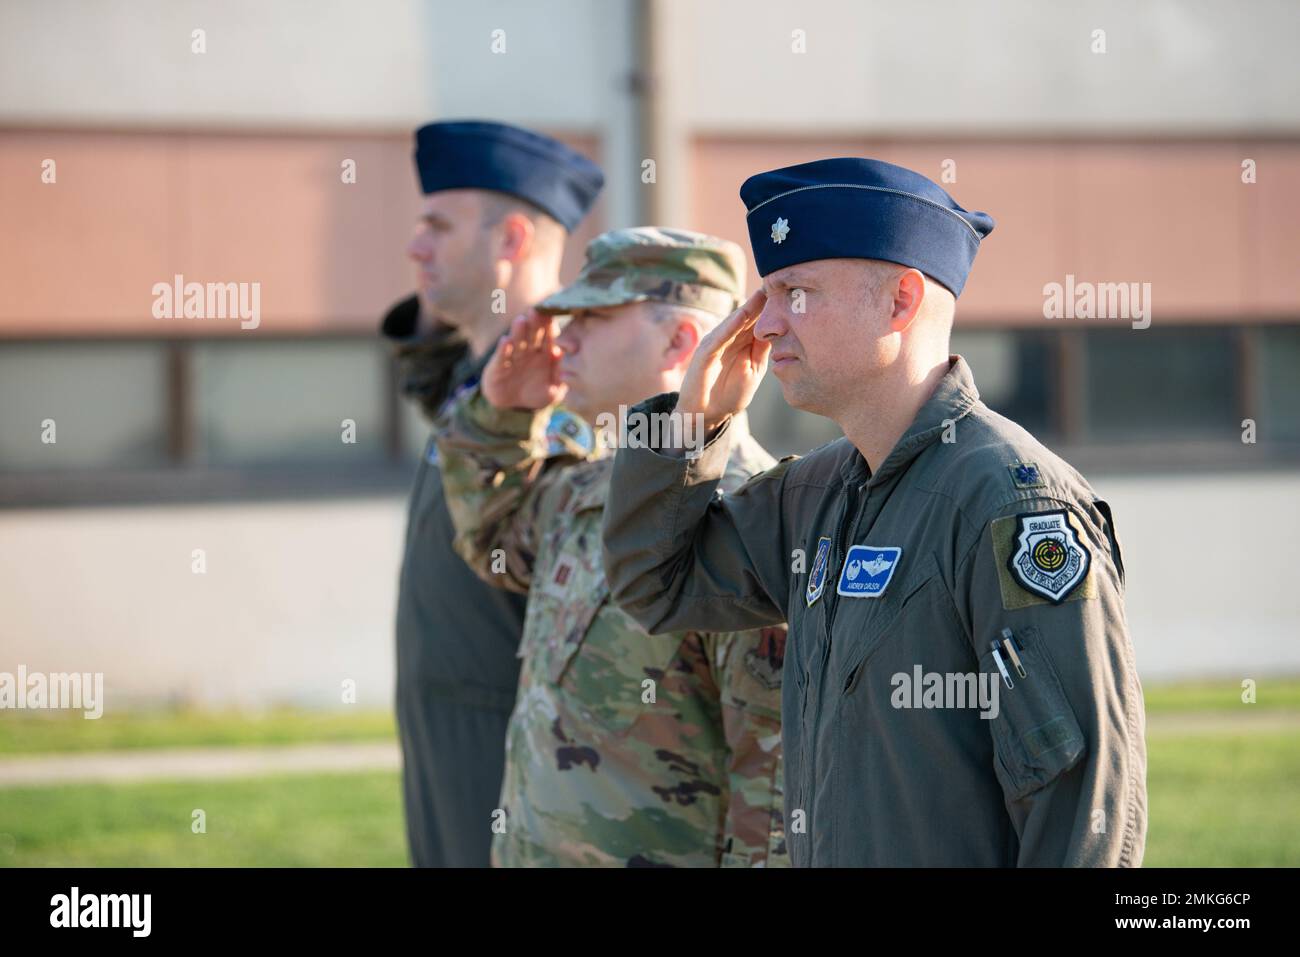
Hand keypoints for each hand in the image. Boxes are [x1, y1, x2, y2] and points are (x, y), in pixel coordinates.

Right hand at [481, 310, 568, 410]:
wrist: (513, 404)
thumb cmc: (536, 393)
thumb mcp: (552, 390)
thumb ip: (559, 376)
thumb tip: (561, 356)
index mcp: (545, 353)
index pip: (549, 337)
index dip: (551, 328)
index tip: (553, 317)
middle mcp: (529, 351)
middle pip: (533, 334)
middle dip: (535, 323)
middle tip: (537, 311)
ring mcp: (514, 356)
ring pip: (517, 341)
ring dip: (519, 331)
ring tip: (520, 321)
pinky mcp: (499, 365)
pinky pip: (502, 356)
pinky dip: (504, 349)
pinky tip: (505, 341)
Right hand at [674, 290, 769, 431]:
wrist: (707, 415)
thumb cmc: (730, 393)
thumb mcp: (754, 369)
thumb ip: (763, 350)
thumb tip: (780, 329)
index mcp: (742, 341)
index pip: (759, 319)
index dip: (773, 306)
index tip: (792, 291)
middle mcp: (729, 337)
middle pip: (748, 314)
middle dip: (763, 299)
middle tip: (780, 280)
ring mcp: (716, 343)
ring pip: (735, 321)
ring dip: (749, 306)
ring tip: (765, 290)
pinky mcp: (705, 354)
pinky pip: (719, 336)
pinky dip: (730, 325)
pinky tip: (742, 314)